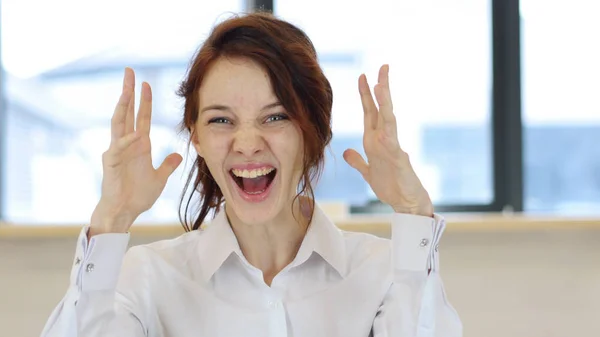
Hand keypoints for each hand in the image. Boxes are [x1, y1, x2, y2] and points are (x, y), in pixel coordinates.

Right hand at [90, 68, 182, 234]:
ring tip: (127, 90)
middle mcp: (127, 144)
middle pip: (127, 112)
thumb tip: (177, 155)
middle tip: (129, 71)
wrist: (125, 211)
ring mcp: (117, 152)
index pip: (142, 117)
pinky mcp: (110, 164)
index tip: (146, 83)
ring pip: (118, 123)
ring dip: (123, 106)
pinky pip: (118, 148)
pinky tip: (136, 135)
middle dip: (128, 92)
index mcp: (139, 145)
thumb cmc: (138, 195)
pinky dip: (127, 141)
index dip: (144, 101)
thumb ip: (167, 165)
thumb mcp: (159, 178)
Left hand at [343, 65, 432, 216]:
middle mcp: (383, 140)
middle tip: (382, 67)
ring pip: (388, 120)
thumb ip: (358, 161)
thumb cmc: (392, 187)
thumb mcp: (368, 173)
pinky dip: (389, 131)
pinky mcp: (398, 160)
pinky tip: (386, 120)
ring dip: (384, 103)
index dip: (365, 95)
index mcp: (375, 141)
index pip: (370, 112)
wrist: (407, 204)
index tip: (362, 76)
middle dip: (380, 88)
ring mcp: (392, 148)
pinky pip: (393, 142)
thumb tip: (347, 151)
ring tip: (380, 85)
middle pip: (380, 110)